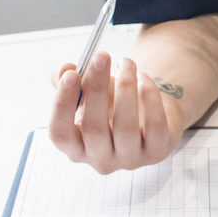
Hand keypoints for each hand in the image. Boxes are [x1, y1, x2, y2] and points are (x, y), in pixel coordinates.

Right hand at [48, 52, 182, 172]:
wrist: (148, 112)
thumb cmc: (112, 104)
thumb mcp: (86, 91)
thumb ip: (66, 80)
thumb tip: (63, 70)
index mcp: (76, 147)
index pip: (60, 134)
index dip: (62, 105)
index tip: (70, 74)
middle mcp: (100, 159)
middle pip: (93, 129)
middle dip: (96, 88)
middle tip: (101, 57)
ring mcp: (130, 159)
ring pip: (125, 128)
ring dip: (125, 89)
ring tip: (126, 63)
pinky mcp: (157, 152)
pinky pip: (155, 126)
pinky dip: (150, 98)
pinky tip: (143, 79)